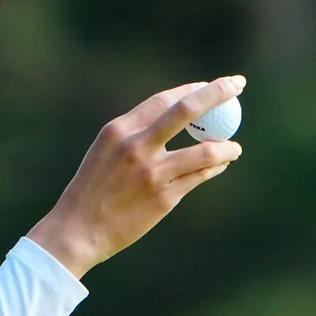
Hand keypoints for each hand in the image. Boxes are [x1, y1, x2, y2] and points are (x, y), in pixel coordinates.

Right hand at [26, 75, 246, 277]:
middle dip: (217, 92)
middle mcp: (136, 146)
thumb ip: (136, 134)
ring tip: (235, 147)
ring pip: (205, 150)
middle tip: (238, 85)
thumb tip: (174, 117)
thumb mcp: (106, 152)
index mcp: (119, 130)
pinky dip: (215, 168)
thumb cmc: (93, 189)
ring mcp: (152, 173)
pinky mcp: (164, 198)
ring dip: (226, 146)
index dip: (191, 89)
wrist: (77, 230)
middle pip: (186, 110)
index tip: (210, 86)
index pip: (163, 100)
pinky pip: (199, 176)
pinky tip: (221, 165)